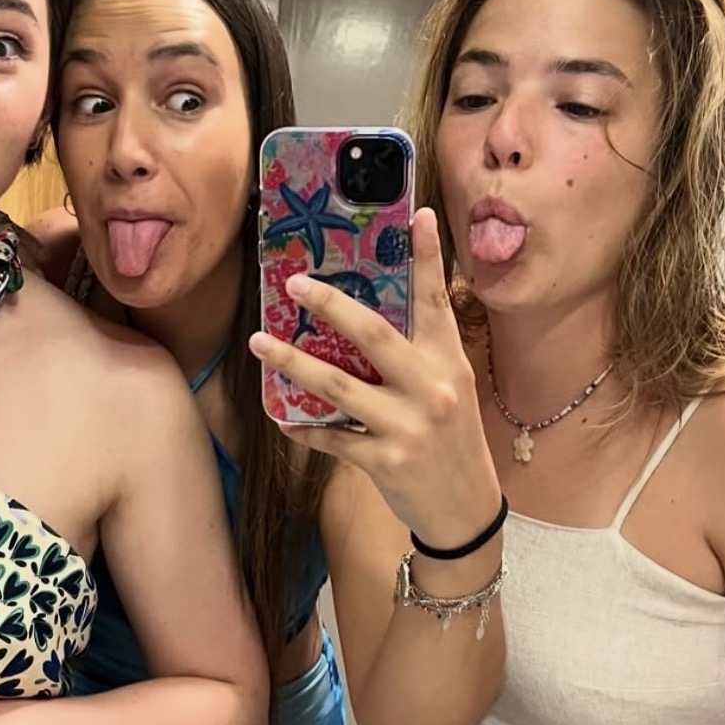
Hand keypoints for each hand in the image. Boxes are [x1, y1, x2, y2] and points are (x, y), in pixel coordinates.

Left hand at [248, 209, 500, 546]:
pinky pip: (331, 438)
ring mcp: (407, 426)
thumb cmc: (451, 440)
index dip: (428, 258)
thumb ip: (417, 353)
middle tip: (293, 283)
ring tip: (259, 342)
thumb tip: (367, 315)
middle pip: (374, 335)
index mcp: (447, 362)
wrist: (465, 509)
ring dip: (292, 362)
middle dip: (330, 305)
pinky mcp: (384, 461)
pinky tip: (281, 416)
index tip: (420, 216)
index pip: (437, 301)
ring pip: (337, 386)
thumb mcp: (448, 388)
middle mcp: (431, 388)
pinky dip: (303, 427)